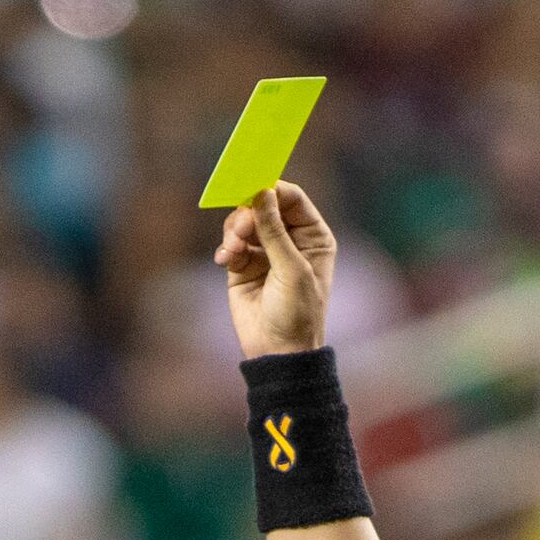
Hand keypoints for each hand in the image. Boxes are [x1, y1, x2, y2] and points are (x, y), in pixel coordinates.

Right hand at [215, 178, 335, 359]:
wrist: (279, 353)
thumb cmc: (297, 313)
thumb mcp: (291, 269)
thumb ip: (274, 230)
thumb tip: (261, 192)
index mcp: (312, 236)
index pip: (291, 199)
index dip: (272, 190)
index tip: (253, 186)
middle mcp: (289, 239)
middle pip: (264, 206)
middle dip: (249, 212)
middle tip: (242, 227)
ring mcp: (265, 252)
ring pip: (244, 223)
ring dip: (235, 231)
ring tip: (234, 250)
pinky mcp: (243, 267)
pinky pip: (231, 245)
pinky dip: (226, 249)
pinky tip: (226, 259)